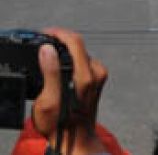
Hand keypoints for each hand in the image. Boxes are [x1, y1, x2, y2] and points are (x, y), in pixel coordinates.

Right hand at [32, 28, 108, 154]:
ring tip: (50, 52)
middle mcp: (96, 73)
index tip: (46, 32)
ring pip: (82, 53)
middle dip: (61, 40)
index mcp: (85, 76)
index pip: (75, 41)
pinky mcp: (98, 79)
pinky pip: (84, 61)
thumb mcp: (48, 101)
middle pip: (80, 45)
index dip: (59, 33)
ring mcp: (99, 76)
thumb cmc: (61, 124)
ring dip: (66, 49)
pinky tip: (61, 64)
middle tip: (45, 41)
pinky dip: (72, 58)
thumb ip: (50, 72)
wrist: (76, 139)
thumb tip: (47, 50)